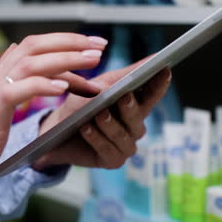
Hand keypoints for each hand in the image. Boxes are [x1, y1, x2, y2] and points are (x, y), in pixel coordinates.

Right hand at [0, 33, 107, 212]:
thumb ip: (12, 93)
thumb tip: (38, 78)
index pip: (32, 51)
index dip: (63, 46)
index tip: (89, 50)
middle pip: (34, 45)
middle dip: (70, 41)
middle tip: (100, 44)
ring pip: (32, 60)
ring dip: (66, 57)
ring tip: (93, 59)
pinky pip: (21, 88)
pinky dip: (45, 84)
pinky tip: (64, 86)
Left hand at [34, 60, 170, 169]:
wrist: (56, 130)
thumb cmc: (80, 105)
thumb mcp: (99, 85)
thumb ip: (124, 75)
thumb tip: (149, 61)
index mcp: (135, 106)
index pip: (152, 95)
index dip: (159, 84)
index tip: (165, 70)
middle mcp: (134, 128)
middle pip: (138, 118)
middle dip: (130, 107)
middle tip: (124, 96)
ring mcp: (125, 146)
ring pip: (123, 135)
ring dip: (110, 124)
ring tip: (99, 114)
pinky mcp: (112, 161)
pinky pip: (108, 150)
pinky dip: (96, 138)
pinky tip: (86, 129)